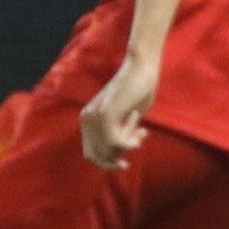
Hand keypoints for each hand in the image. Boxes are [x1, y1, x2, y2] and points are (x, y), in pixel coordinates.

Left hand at [80, 53, 158, 169]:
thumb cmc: (138, 92)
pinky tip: (142, 129)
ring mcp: (94, 117)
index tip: (132, 149)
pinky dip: (131, 142)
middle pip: (99, 157)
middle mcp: (87, 119)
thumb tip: (118, 159)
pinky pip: (115, 143)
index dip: (110, 160)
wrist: (142, 67)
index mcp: (88, 120)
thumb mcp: (128, 121)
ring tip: (141, 128)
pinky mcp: (105, 114)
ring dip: (129, 144)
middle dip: (121, 154)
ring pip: (109, 150)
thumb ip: (119, 138)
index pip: (92, 155)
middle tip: (140, 134)